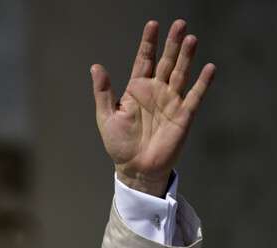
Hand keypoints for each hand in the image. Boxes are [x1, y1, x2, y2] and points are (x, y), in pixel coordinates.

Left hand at [91, 19, 215, 196]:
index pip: (144, 60)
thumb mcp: (106, 116)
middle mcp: (156, 91)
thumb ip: (103, 91)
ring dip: (186, 57)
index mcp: (137, 89)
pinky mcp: (183, 115)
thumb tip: (96, 67)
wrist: (135, 168)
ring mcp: (170, 101)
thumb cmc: (119, 143)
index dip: (148, 43)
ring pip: (180, 73)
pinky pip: (194, 96)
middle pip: (166, 62)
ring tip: (191, 38)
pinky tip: (208, 68)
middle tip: (179, 24)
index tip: (153, 25)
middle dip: (172, 43)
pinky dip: (202, 83)